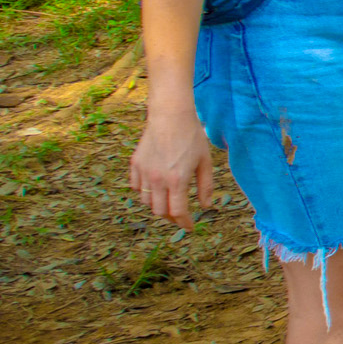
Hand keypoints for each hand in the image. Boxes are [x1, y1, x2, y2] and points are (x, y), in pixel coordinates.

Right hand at [130, 112, 216, 226]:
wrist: (170, 116)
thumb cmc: (192, 137)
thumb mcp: (205, 162)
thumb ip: (206, 186)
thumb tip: (206, 206)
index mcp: (177, 180)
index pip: (177, 212)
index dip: (184, 222)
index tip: (190, 227)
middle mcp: (157, 179)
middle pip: (159, 211)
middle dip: (171, 217)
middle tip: (180, 216)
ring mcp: (143, 172)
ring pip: (145, 202)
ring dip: (157, 206)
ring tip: (168, 202)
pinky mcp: (134, 165)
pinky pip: (135, 188)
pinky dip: (144, 193)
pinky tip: (154, 189)